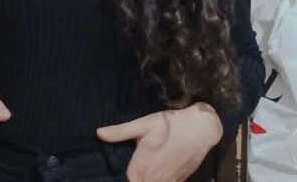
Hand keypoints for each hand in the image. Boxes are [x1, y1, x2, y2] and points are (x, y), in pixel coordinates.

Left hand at [96, 102, 222, 181]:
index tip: (115, 173)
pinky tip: (158, 172)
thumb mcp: (143, 124)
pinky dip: (161, 181)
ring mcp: (168, 181)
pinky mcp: (179, 181)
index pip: (128, 181)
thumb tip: (98, 133)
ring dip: (148, 179)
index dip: (123, 178)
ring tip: (146, 169)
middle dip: (137, 179)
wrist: (200, 129)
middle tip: (132, 170)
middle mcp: (154, 178)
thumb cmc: (169, 124)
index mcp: (141, 166)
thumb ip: (120, 132)